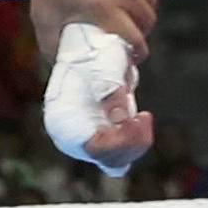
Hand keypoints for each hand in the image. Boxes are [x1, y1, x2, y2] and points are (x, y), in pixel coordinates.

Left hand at [27, 0, 157, 61]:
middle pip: (146, 20)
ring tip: (132, 15)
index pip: (135, 39)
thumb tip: (63, 69)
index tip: (133, 57)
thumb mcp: (44, 19)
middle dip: (141, 32)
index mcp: (103, 8)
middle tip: (131, 36)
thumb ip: (53, 48)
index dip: (137, 52)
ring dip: (144, 10)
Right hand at [44, 21, 155, 176]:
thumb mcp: (104, 67)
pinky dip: (134, 144)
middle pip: (108, 158)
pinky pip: (120, 156)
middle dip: (132, 140)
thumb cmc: (93, 54)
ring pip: (117, 160)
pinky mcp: (100, 141)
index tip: (140, 119)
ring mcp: (85, 142)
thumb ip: (111, 93)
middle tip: (144, 117)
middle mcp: (71, 138)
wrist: (89, 46)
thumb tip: (120, 119)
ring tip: (143, 117)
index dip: (122, 140)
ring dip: (135, 142)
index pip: (95, 148)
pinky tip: (140, 122)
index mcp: (63, 120)